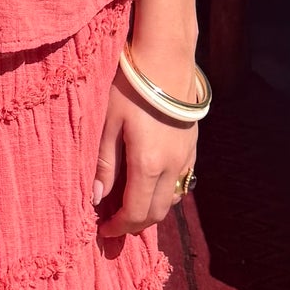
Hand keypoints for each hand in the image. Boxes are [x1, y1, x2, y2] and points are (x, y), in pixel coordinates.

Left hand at [92, 44, 199, 239]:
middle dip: (134, 224)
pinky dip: (165, 192)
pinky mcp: (192, 147)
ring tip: (129, 204)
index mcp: (147, 164)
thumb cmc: (130, 87)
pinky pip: (181, 182)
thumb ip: (103, 164)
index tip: (102, 230)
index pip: (134, 213)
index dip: (118, 227)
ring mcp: (186, 157)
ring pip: (171, 200)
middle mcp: (171, 167)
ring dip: (150, 210)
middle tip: (113, 223)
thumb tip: (96, 199)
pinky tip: (150, 183)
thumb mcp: (107, 123)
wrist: (166, 59)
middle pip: (155, 213)